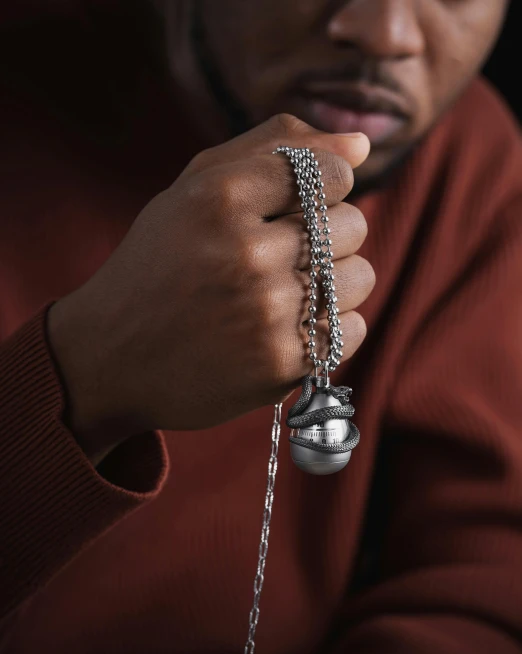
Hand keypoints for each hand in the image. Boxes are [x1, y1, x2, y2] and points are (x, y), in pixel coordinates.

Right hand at [47, 114, 373, 463]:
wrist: (112, 357)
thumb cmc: (160, 265)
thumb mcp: (195, 191)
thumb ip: (274, 151)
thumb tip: (363, 146)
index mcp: (220, 198)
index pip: (333, 174)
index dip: (326, 190)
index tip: (300, 207)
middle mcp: (245, 252)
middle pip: (353, 224)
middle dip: (330, 235)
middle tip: (287, 255)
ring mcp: (265, 312)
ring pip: (361, 276)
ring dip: (337, 283)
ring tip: (293, 292)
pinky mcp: (279, 364)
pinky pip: (353, 329)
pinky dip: (333, 329)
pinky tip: (294, 328)